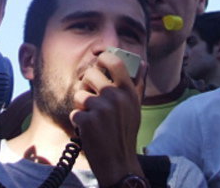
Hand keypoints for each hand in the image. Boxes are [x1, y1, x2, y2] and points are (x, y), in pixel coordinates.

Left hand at [70, 51, 147, 185]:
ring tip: (92, 116)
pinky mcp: (86, 121)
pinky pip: (74, 112)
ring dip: (81, 105)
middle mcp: (115, 97)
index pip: (115, 62)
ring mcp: (100, 109)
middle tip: (91, 94)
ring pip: (79, 94)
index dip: (103, 58)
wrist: (118, 161)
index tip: (99, 63)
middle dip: (86, 83)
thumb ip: (138, 84)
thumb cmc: (126, 132)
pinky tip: (88, 129)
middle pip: (90, 74)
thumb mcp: (136, 107)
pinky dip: (78, 121)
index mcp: (128, 92)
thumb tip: (144, 63)